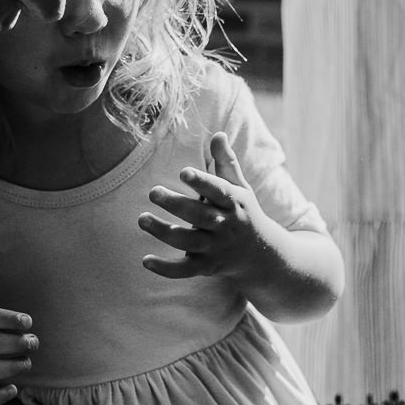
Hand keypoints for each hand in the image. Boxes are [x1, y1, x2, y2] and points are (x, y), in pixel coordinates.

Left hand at [139, 132, 278, 286]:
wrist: (263, 255)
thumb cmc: (244, 213)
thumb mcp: (240, 187)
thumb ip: (226, 162)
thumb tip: (218, 134)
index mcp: (234, 203)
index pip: (218, 191)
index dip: (201, 182)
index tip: (183, 172)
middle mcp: (226, 226)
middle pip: (199, 216)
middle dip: (176, 205)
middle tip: (153, 192)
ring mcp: (216, 249)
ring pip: (188, 242)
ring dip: (163, 232)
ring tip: (142, 219)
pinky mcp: (206, 267)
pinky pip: (184, 271)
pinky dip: (165, 269)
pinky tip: (146, 261)